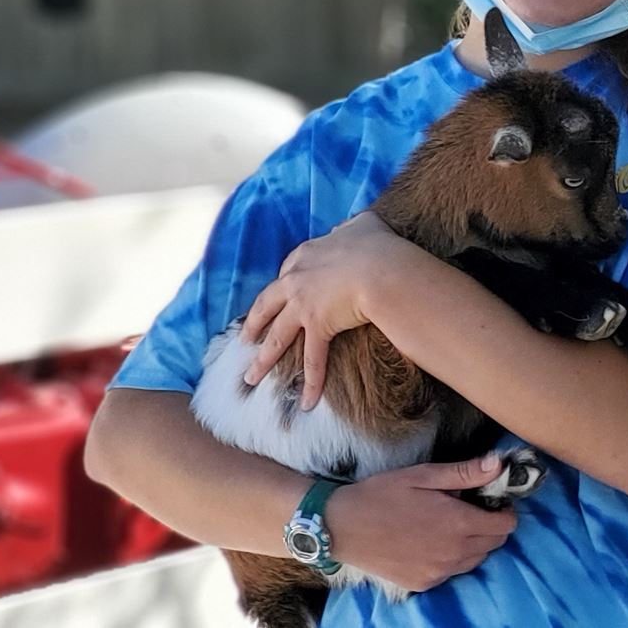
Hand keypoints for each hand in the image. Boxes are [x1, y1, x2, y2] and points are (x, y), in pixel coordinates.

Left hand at [243, 211, 424, 407]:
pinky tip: (307, 402)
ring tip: (251, 378)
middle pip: (267, 306)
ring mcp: (303, 305)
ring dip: (263, 361)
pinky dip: (312, 382)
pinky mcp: (318, 326)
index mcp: (305, 255)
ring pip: (277, 338)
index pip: (286, 273)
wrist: (382, 267)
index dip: (282, 288)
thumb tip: (356, 224)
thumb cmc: (378, 245)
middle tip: (245, 340)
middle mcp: (296, 280)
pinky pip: (313, 359)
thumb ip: (353, 226)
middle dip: (254, 324)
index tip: (279, 297)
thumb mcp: (363, 225)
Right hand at [326, 454, 518, 591]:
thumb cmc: (381, 495)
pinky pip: (451, 572)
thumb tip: (498, 465)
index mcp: (458, 524)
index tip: (491, 500)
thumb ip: (464, 474)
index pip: (506, 525)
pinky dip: (451, 558)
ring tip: (449, 524)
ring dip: (473, 543)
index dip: (503, 510)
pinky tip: (431, 541)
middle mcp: (452, 553)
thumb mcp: (423, 475)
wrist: (340, 527)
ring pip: (474, 560)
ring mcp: (437, 572)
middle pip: (494, 544)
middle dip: (490, 525)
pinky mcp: (422, 583)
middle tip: (469, 508)